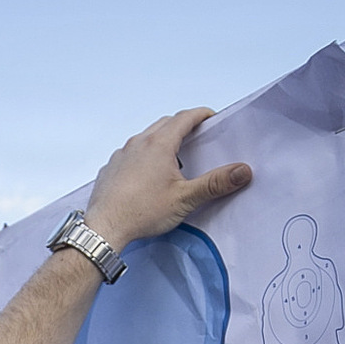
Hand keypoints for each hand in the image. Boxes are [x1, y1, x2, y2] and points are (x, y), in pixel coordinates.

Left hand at [84, 108, 250, 247]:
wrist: (104, 229)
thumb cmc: (140, 212)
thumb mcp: (185, 198)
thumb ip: (215, 183)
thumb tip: (241, 172)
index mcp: (158, 144)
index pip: (185, 117)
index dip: (201, 115)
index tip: (211, 118)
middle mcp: (138, 143)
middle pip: (165, 124)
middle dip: (183, 126)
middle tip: (196, 137)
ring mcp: (121, 155)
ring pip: (146, 137)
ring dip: (162, 140)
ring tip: (174, 158)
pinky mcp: (110, 169)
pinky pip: (130, 153)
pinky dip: (143, 155)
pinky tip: (148, 174)